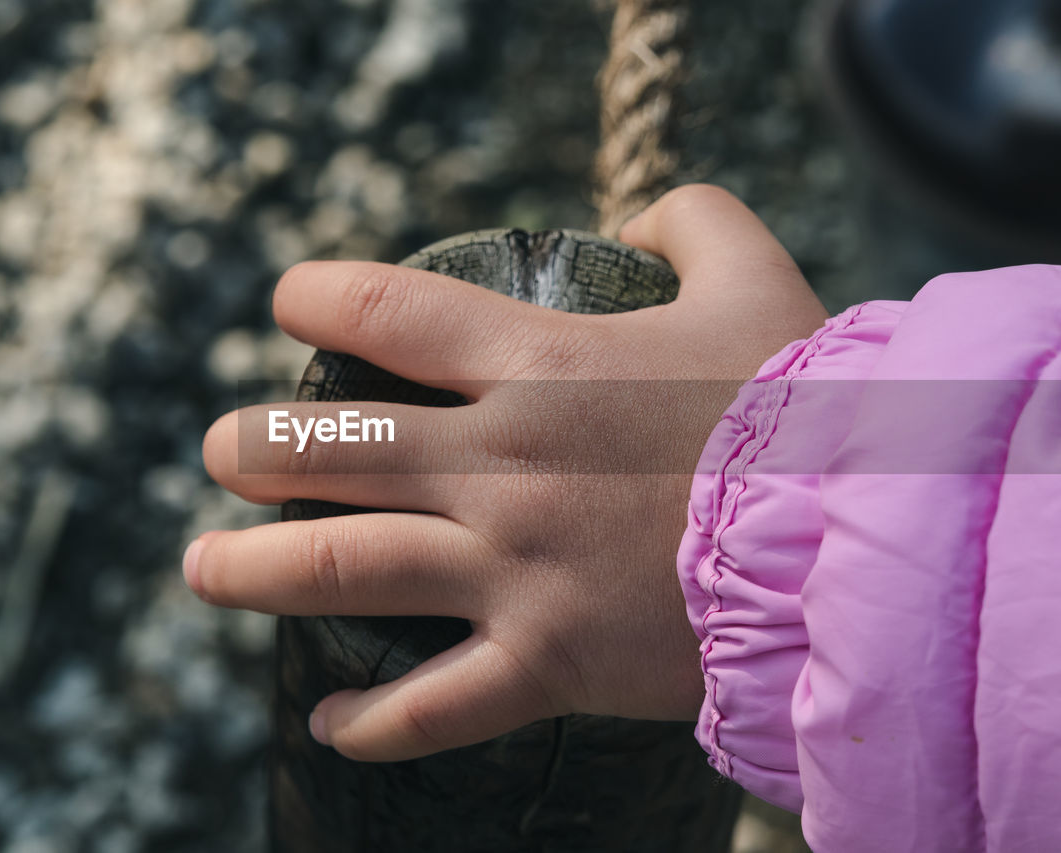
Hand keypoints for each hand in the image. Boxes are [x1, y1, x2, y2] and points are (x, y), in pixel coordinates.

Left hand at [185, 185, 827, 760]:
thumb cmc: (807, 411)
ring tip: (201, 566)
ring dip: (254, 569)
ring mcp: (514, 568)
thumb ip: (697, 219)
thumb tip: (645, 211)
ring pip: (343, 568)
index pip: (388, 313)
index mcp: (539, 366)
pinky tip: (332, 720)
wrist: (859, 538)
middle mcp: (500, 464)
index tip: (286, 301)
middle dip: (252, 447)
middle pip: (329, 449)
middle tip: (221, 452)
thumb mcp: (758, 280)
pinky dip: (376, 718)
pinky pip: (437, 705)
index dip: (317, 296)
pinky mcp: (547, 660)